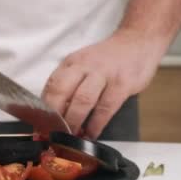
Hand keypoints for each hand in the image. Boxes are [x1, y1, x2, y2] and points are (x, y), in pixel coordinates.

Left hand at [42, 29, 165, 138]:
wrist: (138, 41)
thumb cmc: (109, 59)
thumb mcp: (85, 65)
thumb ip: (71, 85)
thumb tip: (57, 114)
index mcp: (72, 63)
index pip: (51, 86)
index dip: (43, 110)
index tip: (41, 127)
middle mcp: (85, 66)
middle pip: (61, 91)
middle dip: (55, 117)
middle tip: (54, 135)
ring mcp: (104, 74)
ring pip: (82, 100)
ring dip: (74, 122)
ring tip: (72, 137)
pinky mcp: (121, 84)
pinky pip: (105, 108)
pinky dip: (96, 124)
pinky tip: (92, 134)